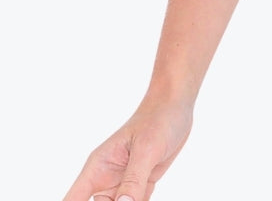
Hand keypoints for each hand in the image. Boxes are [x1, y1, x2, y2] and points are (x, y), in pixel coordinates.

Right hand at [62, 98, 192, 200]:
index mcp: (98, 167)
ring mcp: (123, 183)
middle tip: (123, 200)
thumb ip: (134, 179)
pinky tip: (145, 198)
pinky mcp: (140, 185)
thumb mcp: (146, 149)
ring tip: (138, 194)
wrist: (176, 104)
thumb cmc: (158, 117)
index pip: (73, 199)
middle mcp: (107, 178)